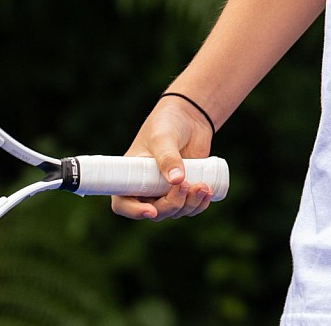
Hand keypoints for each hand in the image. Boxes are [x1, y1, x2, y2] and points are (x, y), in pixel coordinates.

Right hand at [108, 94, 216, 221]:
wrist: (189, 118)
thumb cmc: (166, 124)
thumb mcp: (163, 137)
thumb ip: (168, 157)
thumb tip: (177, 180)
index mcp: (130, 176)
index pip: (123, 203)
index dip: (134, 212)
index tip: (151, 210)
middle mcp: (146, 189)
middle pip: (155, 212)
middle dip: (172, 204)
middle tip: (185, 185)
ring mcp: (166, 192)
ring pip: (175, 212)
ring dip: (190, 204)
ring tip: (202, 185)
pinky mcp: (184, 191)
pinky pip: (191, 208)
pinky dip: (200, 204)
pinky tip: (208, 191)